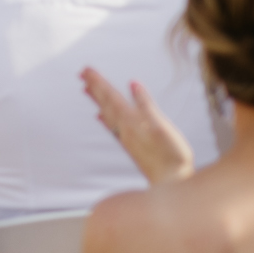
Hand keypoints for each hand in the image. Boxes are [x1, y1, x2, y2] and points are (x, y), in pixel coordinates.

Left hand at [82, 67, 193, 183]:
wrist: (172, 182)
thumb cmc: (172, 154)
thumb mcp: (161, 126)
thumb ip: (146, 105)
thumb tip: (133, 84)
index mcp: (131, 120)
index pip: (111, 96)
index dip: (99, 82)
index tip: (86, 69)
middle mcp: (124, 128)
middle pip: (106, 103)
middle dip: (94, 87)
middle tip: (81, 73)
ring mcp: (126, 137)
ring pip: (107, 114)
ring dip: (97, 100)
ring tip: (85, 89)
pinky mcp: (130, 146)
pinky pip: (112, 128)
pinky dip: (105, 119)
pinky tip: (100, 116)